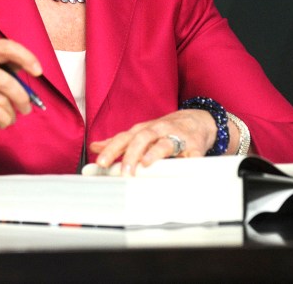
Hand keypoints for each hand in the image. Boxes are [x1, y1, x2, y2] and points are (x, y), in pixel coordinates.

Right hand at [0, 38, 41, 139]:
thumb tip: (33, 68)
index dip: (26, 57)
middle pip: (7, 80)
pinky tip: (0, 121)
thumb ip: (10, 66)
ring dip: (11, 113)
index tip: (38, 72)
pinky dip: (5, 120)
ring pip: (3, 100)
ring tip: (8, 116)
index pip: (5, 47)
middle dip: (22, 97)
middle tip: (27, 108)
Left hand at [88, 109, 216, 174]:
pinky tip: (183, 168)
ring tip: (145, 164)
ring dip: (154, 153)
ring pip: (164, 143)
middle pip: (141, 138)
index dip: (112, 149)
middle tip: (124, 172)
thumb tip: (94, 147)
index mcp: (143, 130)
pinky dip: (188, 161)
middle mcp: (158, 130)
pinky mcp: (195, 146)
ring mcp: (177, 137)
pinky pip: (192, 154)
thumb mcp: (141, 133)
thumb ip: (119, 142)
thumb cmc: (165, 130)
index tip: (101, 163)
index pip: (124, 138)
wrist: (198, 120)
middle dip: (131, 154)